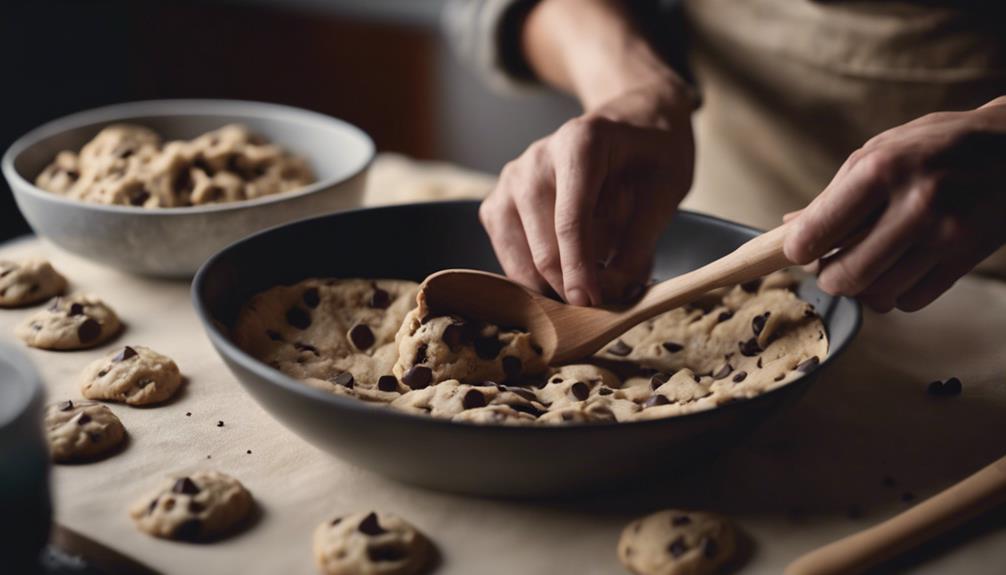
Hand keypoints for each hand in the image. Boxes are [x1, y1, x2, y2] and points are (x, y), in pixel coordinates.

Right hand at [479, 81, 694, 305]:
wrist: (632, 124)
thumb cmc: (652, 155)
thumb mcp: (667, 190)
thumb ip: (640, 242)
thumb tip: (614, 290)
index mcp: (579, 144)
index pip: (570, 221)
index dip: (580, 269)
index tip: (592, 303)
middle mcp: (536, 159)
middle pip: (543, 245)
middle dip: (571, 285)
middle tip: (604, 301)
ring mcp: (510, 180)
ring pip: (520, 257)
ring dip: (553, 284)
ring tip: (590, 281)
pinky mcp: (498, 203)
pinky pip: (510, 255)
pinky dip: (535, 275)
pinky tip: (566, 268)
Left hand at [784, 96, 1005, 311]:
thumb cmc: (936, 145)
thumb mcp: (881, 150)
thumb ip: (836, 193)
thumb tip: (789, 228)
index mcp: (882, 169)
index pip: (816, 231)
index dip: (797, 250)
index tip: (799, 251)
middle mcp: (915, 204)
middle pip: (845, 276)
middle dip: (829, 276)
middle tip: (831, 263)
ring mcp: (945, 235)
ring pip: (877, 295)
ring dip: (863, 288)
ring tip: (867, 264)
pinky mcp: (967, 257)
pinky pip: (911, 301)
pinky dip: (896, 294)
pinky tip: (899, 269)